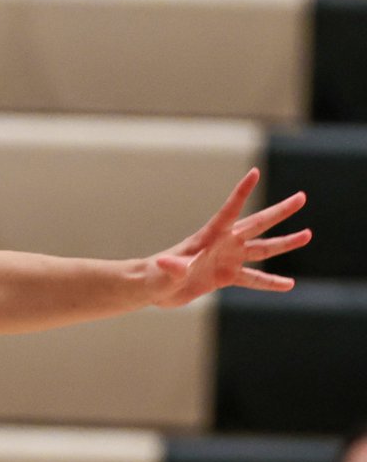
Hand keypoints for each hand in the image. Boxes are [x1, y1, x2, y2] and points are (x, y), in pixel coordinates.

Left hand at [149, 168, 309, 308]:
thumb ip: (173, 268)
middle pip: (256, 224)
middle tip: (301, 197)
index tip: (255, 173)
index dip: (241, 193)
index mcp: (209, 237)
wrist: (153, 288)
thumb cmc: (155, 277)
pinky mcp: (226, 277)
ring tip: (308, 235)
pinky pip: (254, 278)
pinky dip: (270, 282)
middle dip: (279, 212)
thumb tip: (169, 264)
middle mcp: (223, 244)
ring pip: (262, 249)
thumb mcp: (165, 273)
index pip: (229, 211)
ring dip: (284, 243)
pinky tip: (289, 284)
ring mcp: (227, 260)